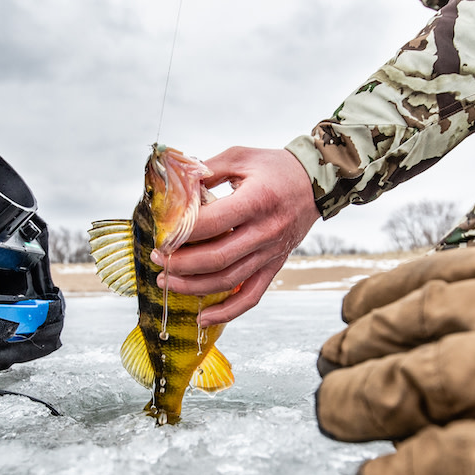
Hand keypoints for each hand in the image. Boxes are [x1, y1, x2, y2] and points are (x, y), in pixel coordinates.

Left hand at [152, 147, 319, 326]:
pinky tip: (203, 318)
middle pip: (216, 258)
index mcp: (256, 201)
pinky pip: (251, 297)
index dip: (182, 233)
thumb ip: (207, 170)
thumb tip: (176, 188)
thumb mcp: (240, 157)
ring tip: (168, 282)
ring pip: (228, 281)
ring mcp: (271, 253)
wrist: (315, 183)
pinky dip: (227, 312)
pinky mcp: (274, 266)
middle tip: (158, 260)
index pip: (212, 224)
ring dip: (193, 287)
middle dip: (180, 264)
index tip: (162, 235)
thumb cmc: (275, 168)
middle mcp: (265, 232)